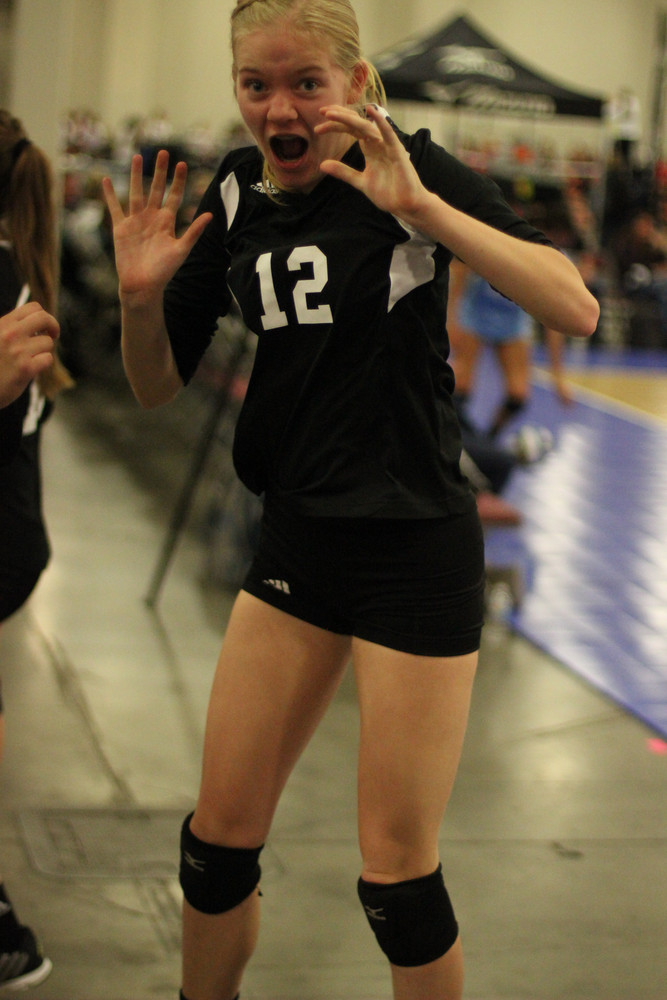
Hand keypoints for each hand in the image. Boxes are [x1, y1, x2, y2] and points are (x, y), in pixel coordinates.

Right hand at [0, 303, 58, 407]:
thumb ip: (12, 328)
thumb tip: (38, 321)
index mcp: (3, 324)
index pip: (34, 307)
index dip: (44, 316)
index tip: (44, 327)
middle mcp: (10, 334)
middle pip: (44, 318)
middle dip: (53, 326)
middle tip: (53, 335)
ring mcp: (18, 351)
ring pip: (48, 342)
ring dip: (44, 350)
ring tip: (31, 358)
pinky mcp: (25, 368)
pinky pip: (47, 359)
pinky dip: (43, 363)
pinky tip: (32, 368)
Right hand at [102, 150, 211, 306]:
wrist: (143, 284)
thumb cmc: (164, 271)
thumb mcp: (181, 250)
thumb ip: (194, 232)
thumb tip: (210, 215)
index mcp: (167, 222)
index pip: (174, 196)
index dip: (178, 181)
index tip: (182, 164)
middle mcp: (151, 218)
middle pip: (156, 189)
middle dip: (159, 171)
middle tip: (163, 152)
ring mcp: (136, 221)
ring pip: (136, 192)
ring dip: (136, 175)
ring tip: (137, 156)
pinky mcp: (121, 228)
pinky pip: (115, 208)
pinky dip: (110, 195)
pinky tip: (107, 180)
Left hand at [316, 104, 426, 220]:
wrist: (405, 206)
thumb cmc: (388, 193)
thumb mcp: (360, 181)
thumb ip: (343, 172)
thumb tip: (322, 165)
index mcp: (370, 148)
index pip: (350, 130)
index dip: (335, 125)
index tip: (318, 127)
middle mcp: (378, 143)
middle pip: (356, 124)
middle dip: (339, 116)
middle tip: (322, 112)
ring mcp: (388, 146)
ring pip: (367, 126)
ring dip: (349, 118)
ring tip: (332, 113)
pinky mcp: (397, 152)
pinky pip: (388, 134)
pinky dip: (381, 122)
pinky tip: (371, 110)